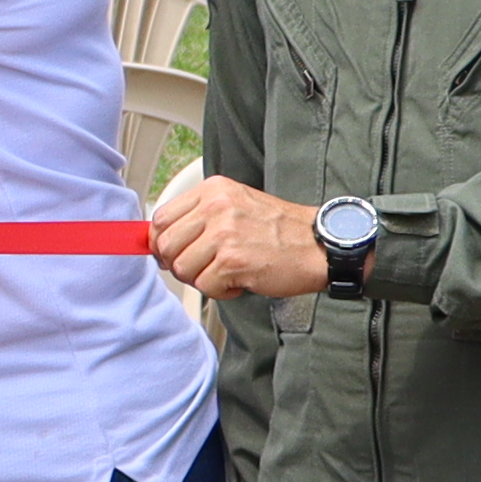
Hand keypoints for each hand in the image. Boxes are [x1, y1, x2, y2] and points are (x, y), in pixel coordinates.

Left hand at [147, 174, 327, 300]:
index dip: (161, 242)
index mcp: (213, 190)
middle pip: (165, 245)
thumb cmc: (280, 231)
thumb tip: (160, 242)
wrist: (320, 246)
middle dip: (178, 264)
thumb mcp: (236, 206)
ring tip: (227, 273)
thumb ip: (200, 218)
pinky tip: (240, 281)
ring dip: (202, 279)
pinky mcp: (233, 261)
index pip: (161, 218)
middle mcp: (216, 207)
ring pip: (182, 268)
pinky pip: (205, 286)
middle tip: (203, 269)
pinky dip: (221, 291)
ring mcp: (224, 233)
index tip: (172, 253)